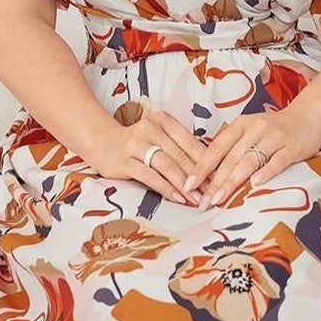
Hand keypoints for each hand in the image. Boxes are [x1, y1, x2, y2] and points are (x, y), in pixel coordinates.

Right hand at [87, 110, 208, 204]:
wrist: (101, 142)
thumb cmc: (138, 143)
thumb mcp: (159, 138)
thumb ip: (179, 148)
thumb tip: (210, 169)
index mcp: (163, 120)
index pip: (190, 142)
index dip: (207, 162)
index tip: (220, 178)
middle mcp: (150, 129)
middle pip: (181, 155)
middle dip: (199, 176)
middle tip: (212, 192)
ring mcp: (136, 144)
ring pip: (167, 166)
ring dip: (184, 185)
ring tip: (197, 199)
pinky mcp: (125, 161)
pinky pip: (150, 176)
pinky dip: (166, 188)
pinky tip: (178, 198)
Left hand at [182, 104, 320, 207]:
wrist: (308, 116)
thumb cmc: (273, 129)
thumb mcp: (249, 131)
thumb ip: (232, 148)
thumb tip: (207, 174)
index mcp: (240, 125)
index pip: (216, 148)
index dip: (202, 167)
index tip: (188, 185)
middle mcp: (255, 129)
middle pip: (230, 158)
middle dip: (214, 182)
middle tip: (203, 203)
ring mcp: (274, 137)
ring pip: (250, 161)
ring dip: (233, 181)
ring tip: (220, 199)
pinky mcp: (292, 147)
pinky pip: (277, 160)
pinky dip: (266, 172)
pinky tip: (255, 184)